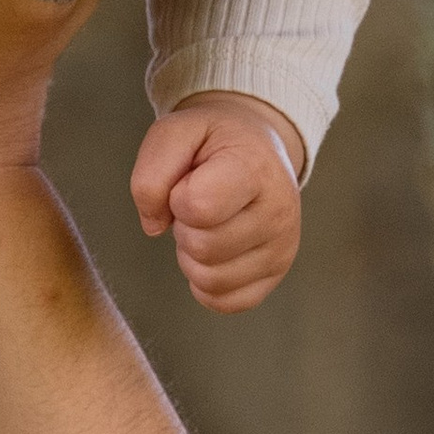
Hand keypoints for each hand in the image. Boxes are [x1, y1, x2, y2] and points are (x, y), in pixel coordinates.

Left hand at [131, 97, 304, 311]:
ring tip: (207, 223)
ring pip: (210, 280)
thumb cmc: (212, 140)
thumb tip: (154, 227)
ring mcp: (282, 247)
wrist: (257, 147)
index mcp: (255, 168)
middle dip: (184, 226)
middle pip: (202, 248)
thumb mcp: (174, 132)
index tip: (191, 180)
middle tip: (198, 202)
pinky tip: (214, 250)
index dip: (177, 197)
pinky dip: (206, 282)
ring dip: (192, 255)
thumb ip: (151, 173)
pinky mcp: (276, 274)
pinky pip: (224, 302)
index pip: (198, 207)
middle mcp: (280, 211)